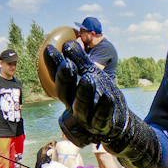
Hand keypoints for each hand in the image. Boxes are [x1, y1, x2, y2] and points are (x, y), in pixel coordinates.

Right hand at [43, 42, 162, 167]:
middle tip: (67, 64)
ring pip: (82, 107)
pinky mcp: (103, 125)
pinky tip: (107, 97)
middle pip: (65, 94)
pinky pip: (102, 117)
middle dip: (65, 79)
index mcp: (70, 93)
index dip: (53, 65)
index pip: (58, 78)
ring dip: (84, 93)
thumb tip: (68, 43)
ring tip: (88, 78)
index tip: (50, 48)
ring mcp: (88, 117)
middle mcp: (74, 106)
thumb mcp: (91, 75)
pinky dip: (104, 108)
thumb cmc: (100, 95)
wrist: (118, 122)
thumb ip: (80, 61)